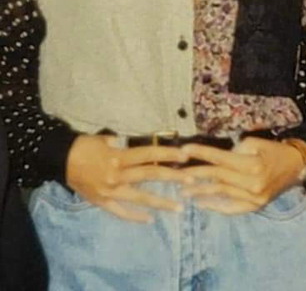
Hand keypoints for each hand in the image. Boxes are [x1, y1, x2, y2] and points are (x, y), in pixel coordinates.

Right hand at [66, 134, 191, 222]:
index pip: (148, 155)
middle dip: (171, 177)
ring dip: (161, 202)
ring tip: (179, 207)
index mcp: (119, 157)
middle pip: (149, 175)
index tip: (184, 155)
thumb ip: (123, 144)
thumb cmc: (84, 145)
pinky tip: (150, 220)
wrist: (60, 160)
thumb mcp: (105, 139)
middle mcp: (118, 175)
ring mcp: (111, 191)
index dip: (167, 155)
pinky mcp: (103, 202)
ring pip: (140, 198)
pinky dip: (135, 216)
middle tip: (191, 179)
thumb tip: (138, 146)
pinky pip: (121, 212)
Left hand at [179, 136, 305, 213]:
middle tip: (177, 173)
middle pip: (218, 177)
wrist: (295, 166)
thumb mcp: (256, 142)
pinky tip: (201, 203)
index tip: (185, 150)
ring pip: (221, 194)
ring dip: (201, 191)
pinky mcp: (255, 207)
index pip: (220, 159)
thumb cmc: (273, 150)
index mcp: (252, 165)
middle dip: (196, 173)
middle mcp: (252, 184)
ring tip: (183, 190)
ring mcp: (254, 198)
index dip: (201, 153)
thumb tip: (217, 158)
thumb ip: (236, 150)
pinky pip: (231, 208)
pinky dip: (216, 206)